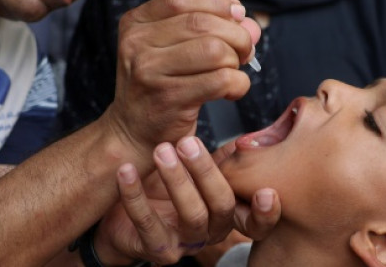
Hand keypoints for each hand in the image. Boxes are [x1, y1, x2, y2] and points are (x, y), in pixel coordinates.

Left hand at [94, 137, 278, 265]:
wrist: (120, 214)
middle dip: (206, 172)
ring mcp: (184, 244)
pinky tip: (127, 170)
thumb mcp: (198, 172)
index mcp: (225, 214)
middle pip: (221, 206)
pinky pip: (146, 223)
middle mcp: (210, 232)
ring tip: (161, 151)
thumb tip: (251, 136)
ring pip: (191, 215)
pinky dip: (135, 194)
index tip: (266, 192)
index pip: (255, 222)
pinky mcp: (154, 249)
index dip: (265, 213)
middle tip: (187, 142)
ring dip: (176, 180)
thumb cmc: (165, 187)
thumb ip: (225, 158)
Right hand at [102, 0, 260, 160]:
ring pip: (214, 50)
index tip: (237, 14)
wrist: (133, 133)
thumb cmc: (160, 87)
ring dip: (236, 61)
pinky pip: (220, 80)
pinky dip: (238, 84)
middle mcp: (137, 43)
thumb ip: (212, 29)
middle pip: (202, 23)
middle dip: (236, 35)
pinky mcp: (168, 98)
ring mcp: (149, 71)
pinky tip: (232, 91)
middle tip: (244, 51)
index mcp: (135, 23)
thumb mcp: (174, 50)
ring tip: (233, 71)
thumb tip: (250, 24)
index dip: (216, 2)